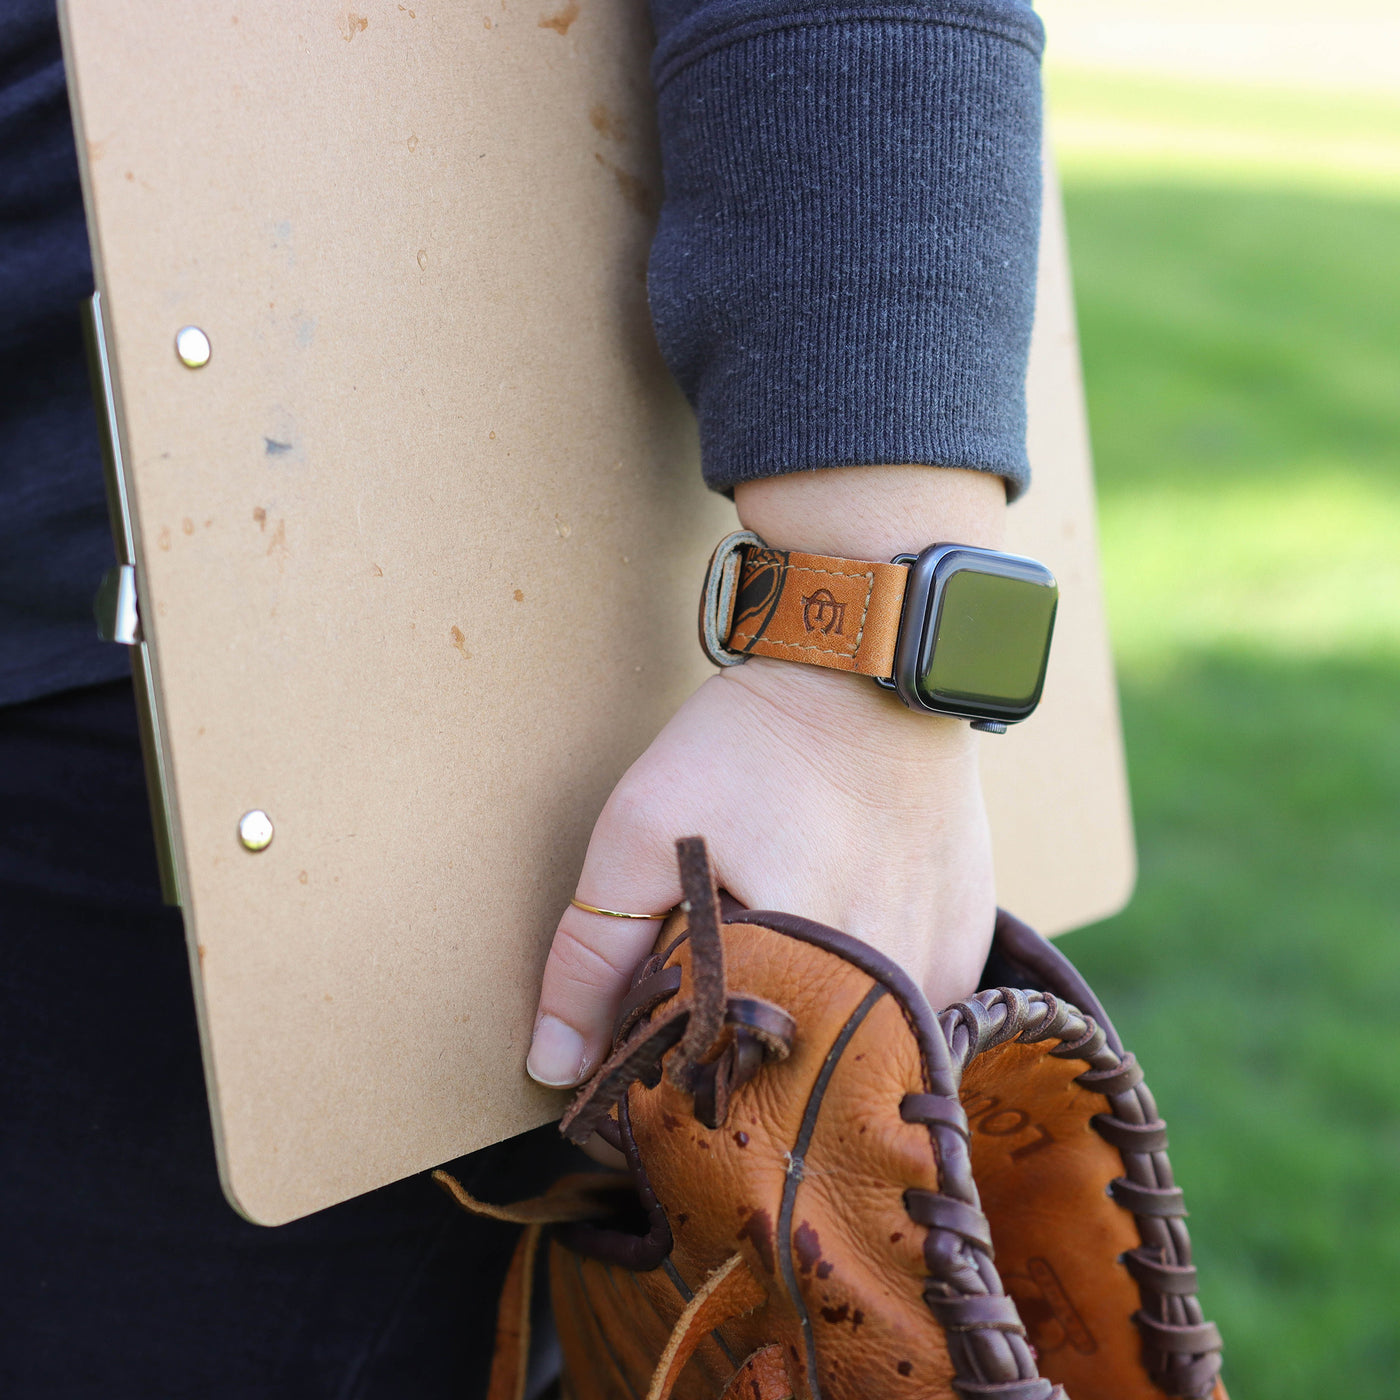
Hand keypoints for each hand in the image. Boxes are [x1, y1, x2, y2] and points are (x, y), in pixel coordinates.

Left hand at [527, 465, 1005, 1087]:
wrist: (871, 666)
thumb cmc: (751, 743)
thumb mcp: (641, 829)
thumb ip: (592, 955)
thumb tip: (556, 1067)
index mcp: (806, 966)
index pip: (734, 1092)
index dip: (689, 1087)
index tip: (665, 1063)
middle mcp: (891, 984)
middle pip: (808, 1082)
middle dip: (757, 1070)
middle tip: (723, 1006)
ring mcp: (945, 965)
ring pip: (867, 1053)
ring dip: (821, 1039)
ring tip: (785, 974)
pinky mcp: (972, 942)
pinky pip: (917, 1015)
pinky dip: (872, 1006)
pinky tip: (842, 956)